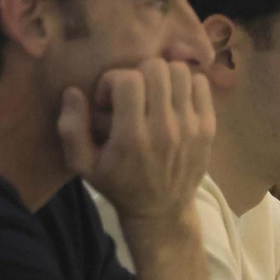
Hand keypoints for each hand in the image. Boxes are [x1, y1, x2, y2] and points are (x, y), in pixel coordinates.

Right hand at [58, 59, 213, 225]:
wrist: (162, 211)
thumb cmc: (118, 184)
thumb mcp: (83, 165)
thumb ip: (71, 129)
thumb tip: (73, 92)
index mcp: (132, 137)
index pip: (128, 80)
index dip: (112, 81)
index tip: (108, 100)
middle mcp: (164, 128)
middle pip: (156, 68)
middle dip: (137, 73)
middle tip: (130, 94)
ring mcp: (191, 127)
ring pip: (180, 71)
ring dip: (162, 76)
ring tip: (152, 94)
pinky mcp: (208, 127)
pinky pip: (201, 84)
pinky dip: (185, 85)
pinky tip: (172, 100)